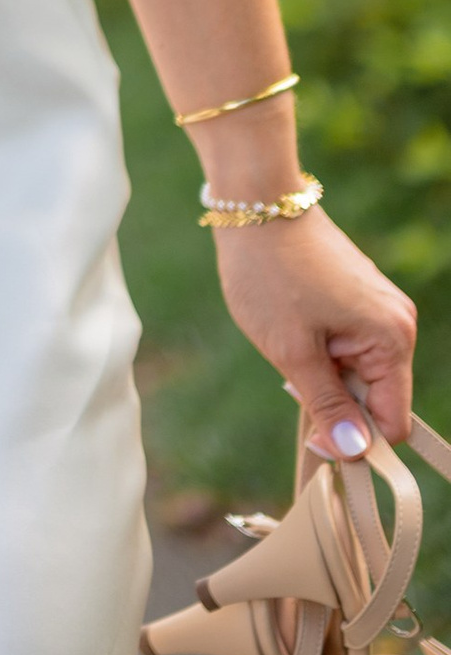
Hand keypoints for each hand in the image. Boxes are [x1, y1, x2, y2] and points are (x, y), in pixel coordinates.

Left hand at [215, 207, 417, 460]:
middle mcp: (398, 322)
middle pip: (375, 398)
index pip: (392, 422)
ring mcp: (380, 306)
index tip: (310, 434)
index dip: (354, 440)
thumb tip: (355, 452)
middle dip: (334, 399)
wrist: (255, 201)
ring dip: (323, 373)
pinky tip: (292, 323)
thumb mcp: (292, 351)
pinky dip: (321, 348)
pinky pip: (348, 344)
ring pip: (357, 371)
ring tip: (290, 338)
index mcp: (393, 338)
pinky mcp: (359, 295)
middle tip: (292, 369)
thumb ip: (327, 405)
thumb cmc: (270, 273)